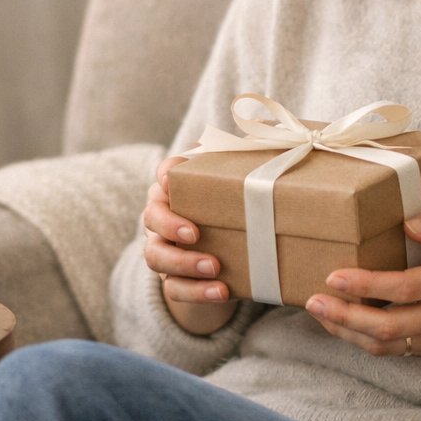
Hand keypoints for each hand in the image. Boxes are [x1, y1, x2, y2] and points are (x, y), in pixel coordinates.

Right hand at [142, 155, 235, 333]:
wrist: (233, 259)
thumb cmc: (237, 209)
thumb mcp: (243, 183)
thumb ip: (249, 158)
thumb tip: (269, 128)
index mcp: (180, 189)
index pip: (165, 173)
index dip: (166, 173)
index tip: (171, 179)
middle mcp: (163, 218)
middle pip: (150, 217)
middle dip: (168, 225)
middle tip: (194, 233)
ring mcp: (165, 251)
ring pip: (155, 257)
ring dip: (183, 263)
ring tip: (214, 267)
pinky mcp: (175, 281)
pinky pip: (175, 290)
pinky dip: (197, 292)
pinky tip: (222, 292)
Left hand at [304, 205, 420, 379]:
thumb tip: (407, 225)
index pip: (406, 288)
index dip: (367, 285)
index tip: (334, 276)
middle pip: (390, 326)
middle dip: (345, 317)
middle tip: (312, 301)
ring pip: (390, 345)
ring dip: (350, 333)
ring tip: (320, 314)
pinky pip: (400, 351)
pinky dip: (368, 341)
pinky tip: (347, 324)